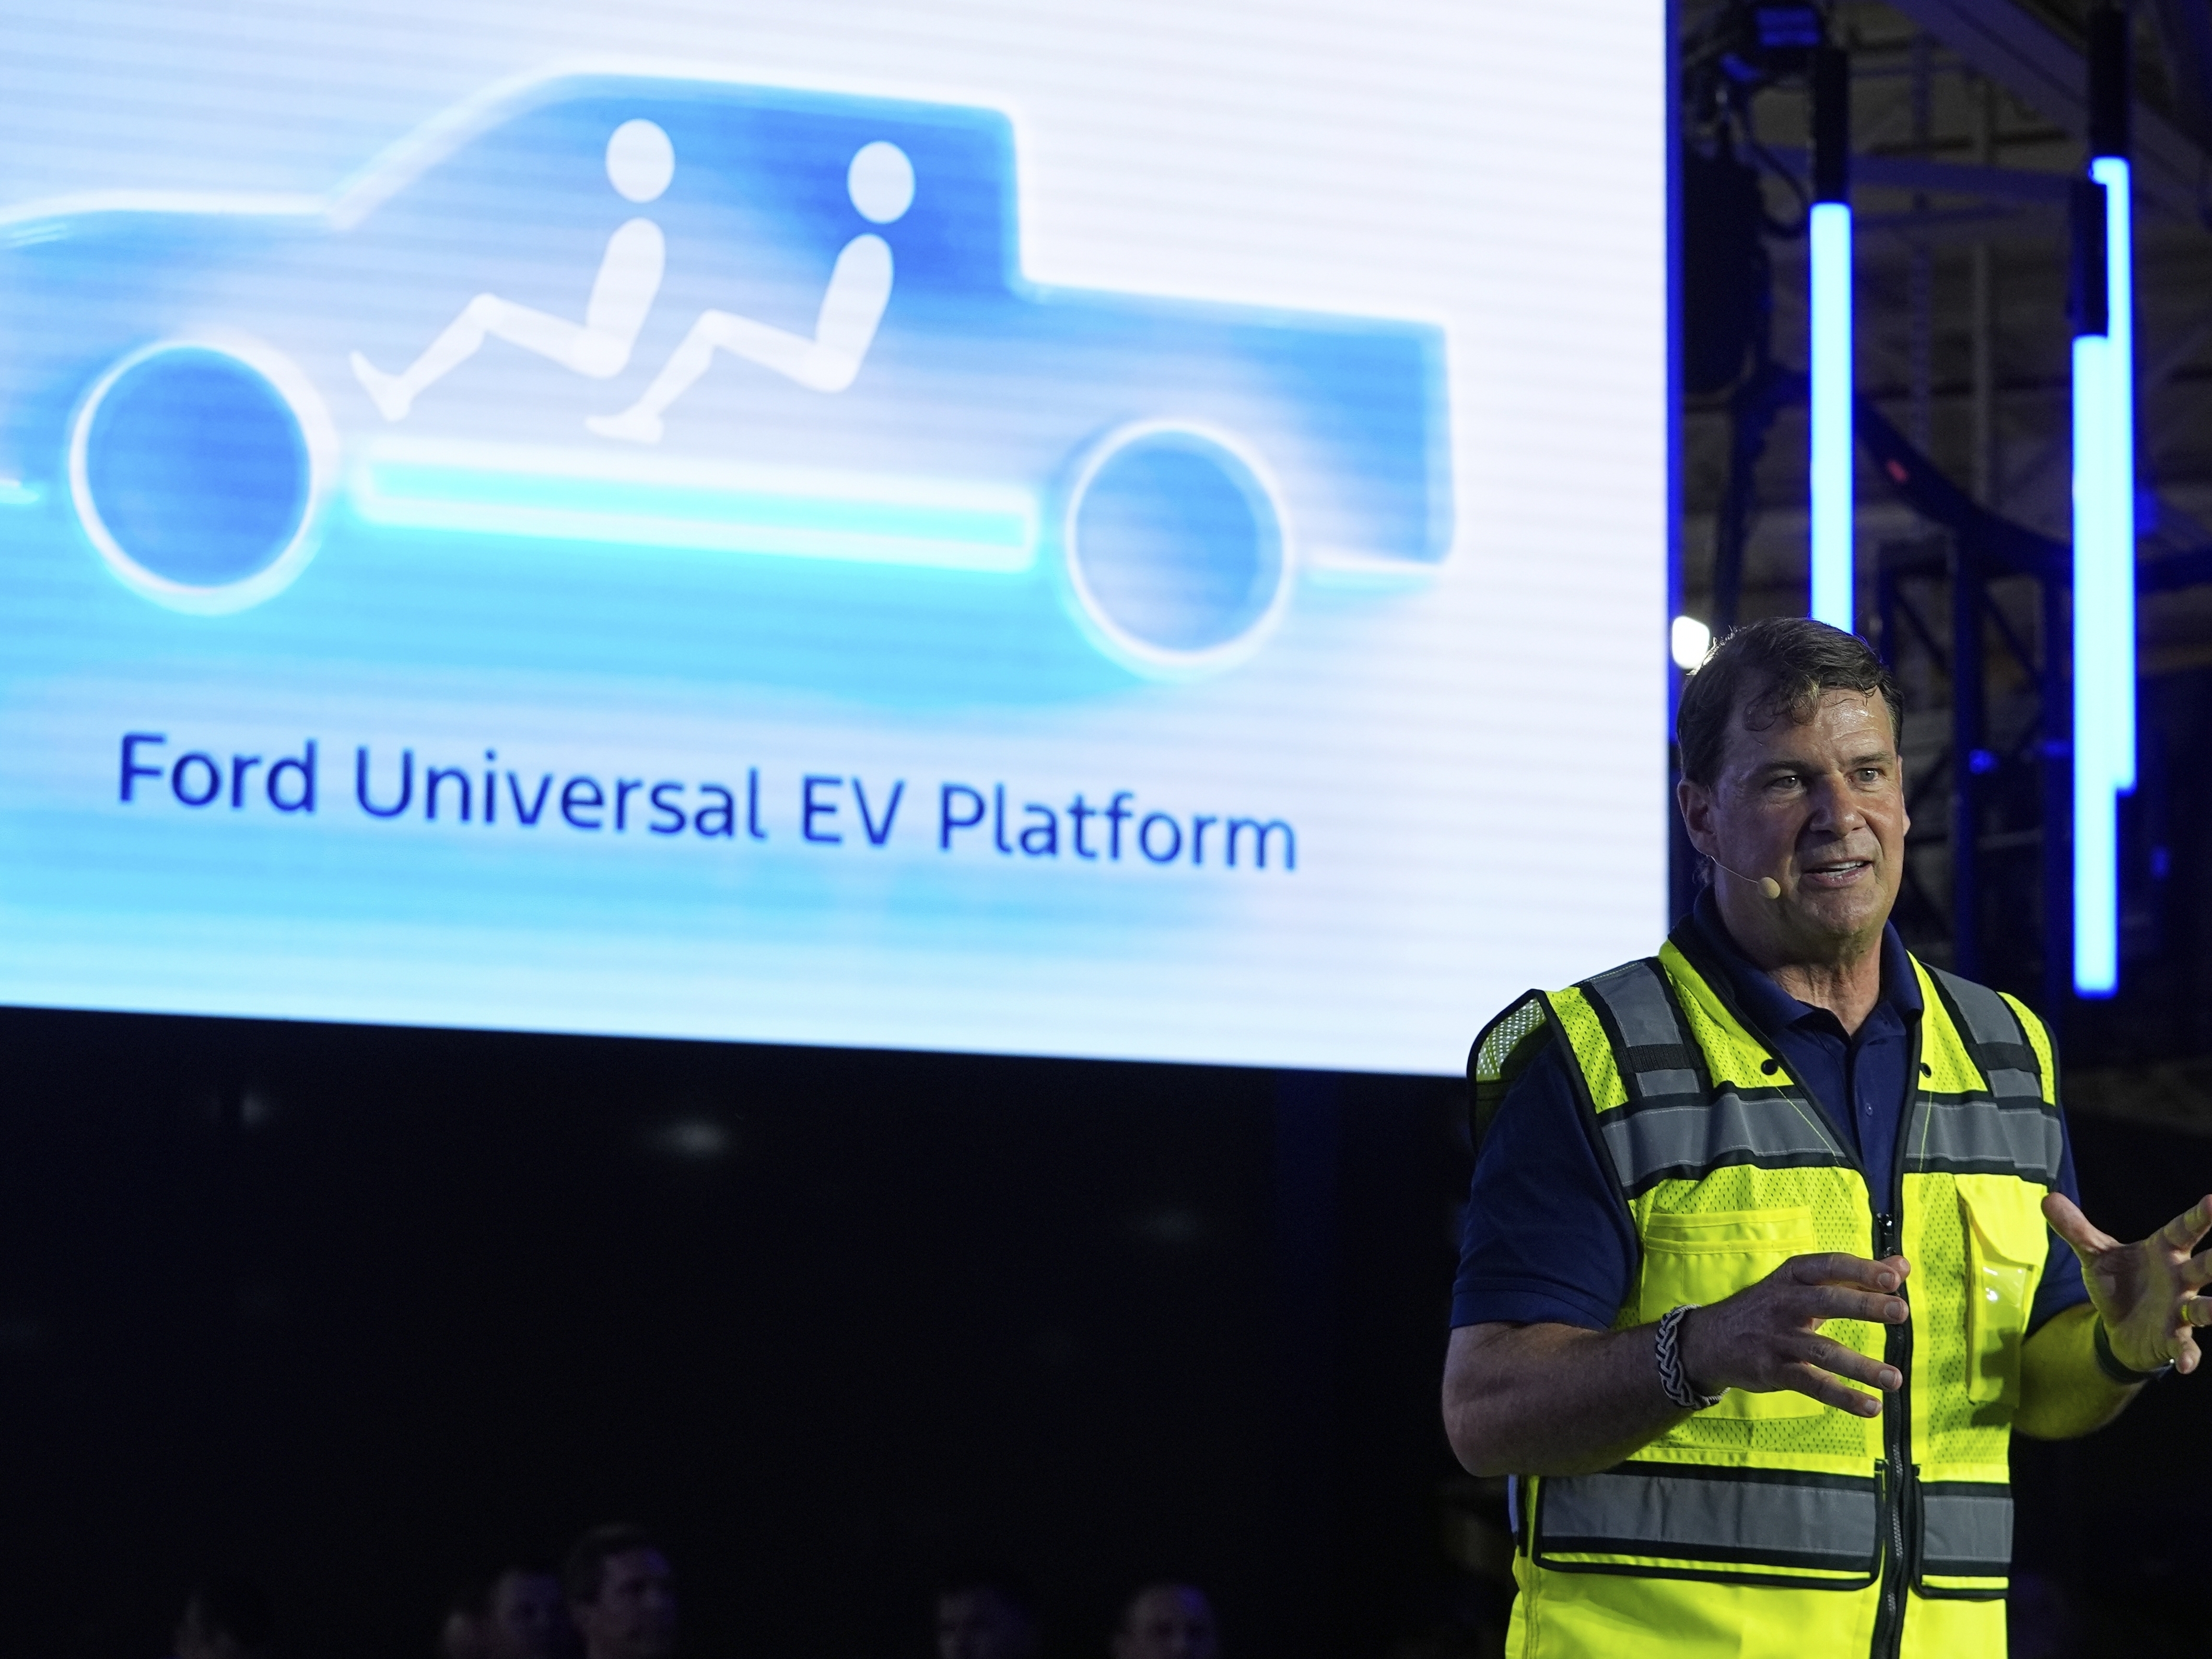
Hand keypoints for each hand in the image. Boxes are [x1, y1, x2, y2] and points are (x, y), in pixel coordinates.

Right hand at [1675, 1252, 1911, 1416]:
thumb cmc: (1769, 1307)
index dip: (1861, 1270)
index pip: (1829, 1266)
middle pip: (1826, 1301)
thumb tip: (1902, 1265)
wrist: (1709, 1339)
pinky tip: (1871, 1407)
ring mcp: (1777, 1338)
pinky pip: (1811, 1384)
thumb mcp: (1802, 1284)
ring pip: (1822, 1350)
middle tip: (1900, 1311)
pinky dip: (1842, 1396)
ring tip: (1895, 1379)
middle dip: (1863, 1306)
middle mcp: (1784, 1303)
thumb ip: (1854, 1277)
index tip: (1894, 1276)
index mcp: (1793, 1276)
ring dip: (1860, 1366)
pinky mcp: (1772, 1370)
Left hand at [2043, 1192, 2211, 1376]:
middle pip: (2203, 1267)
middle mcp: (2180, 1280)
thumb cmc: (2118, 1282)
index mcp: (2165, 1252)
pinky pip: (2185, 1347)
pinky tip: (2188, 1365)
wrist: (2117, 1326)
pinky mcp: (2173, 1338)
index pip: (2183, 1231)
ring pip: (2204, 1307)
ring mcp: (2180, 1310)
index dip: (2199, 1217)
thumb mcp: (2095, 1255)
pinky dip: (2188, 1355)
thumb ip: (2076, 1230)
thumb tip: (2047, 1198)